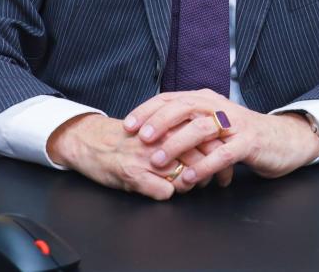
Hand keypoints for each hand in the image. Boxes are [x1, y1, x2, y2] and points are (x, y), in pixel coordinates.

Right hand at [46, 113, 215, 199]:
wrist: (91, 141)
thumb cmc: (128, 137)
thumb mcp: (158, 128)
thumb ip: (181, 132)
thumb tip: (210, 143)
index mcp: (170, 125)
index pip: (207, 139)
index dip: (222, 155)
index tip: (226, 165)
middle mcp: (161, 139)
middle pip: (201, 159)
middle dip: (213, 173)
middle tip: (219, 181)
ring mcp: (147, 158)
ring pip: (185, 178)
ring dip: (191, 186)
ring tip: (191, 187)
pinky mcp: (133, 175)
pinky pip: (163, 192)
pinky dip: (168, 194)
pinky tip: (164, 191)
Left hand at [123, 90, 318, 186]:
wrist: (283, 140)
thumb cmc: (241, 136)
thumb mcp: (212, 125)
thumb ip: (187, 124)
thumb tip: (152, 133)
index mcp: (206, 99)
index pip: (171, 98)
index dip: (148, 109)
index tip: (128, 125)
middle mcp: (218, 106)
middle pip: (184, 107)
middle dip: (159, 121)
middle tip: (141, 138)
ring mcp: (235, 123)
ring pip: (201, 128)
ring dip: (177, 144)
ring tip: (158, 161)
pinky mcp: (249, 142)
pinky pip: (223, 153)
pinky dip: (205, 165)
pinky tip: (190, 177)